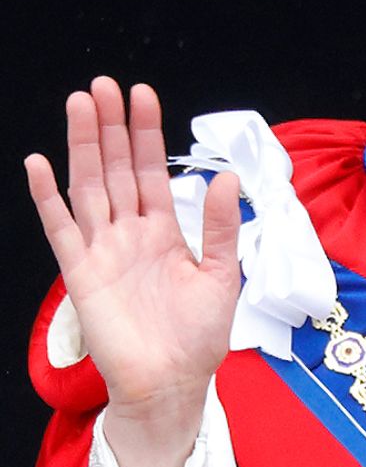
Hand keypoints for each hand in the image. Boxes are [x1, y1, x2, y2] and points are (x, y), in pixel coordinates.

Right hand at [25, 77, 241, 466]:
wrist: (174, 382)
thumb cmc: (198, 335)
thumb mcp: (221, 274)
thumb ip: (219, 226)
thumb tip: (226, 178)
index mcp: (163, 230)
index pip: (152, 169)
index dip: (147, 132)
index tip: (141, 93)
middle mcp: (129, 233)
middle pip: (117, 168)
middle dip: (111, 126)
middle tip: (103, 84)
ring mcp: (103, 249)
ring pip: (89, 186)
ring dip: (83, 146)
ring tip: (79, 104)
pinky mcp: (81, 273)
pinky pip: (61, 228)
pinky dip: (48, 197)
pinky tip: (39, 164)